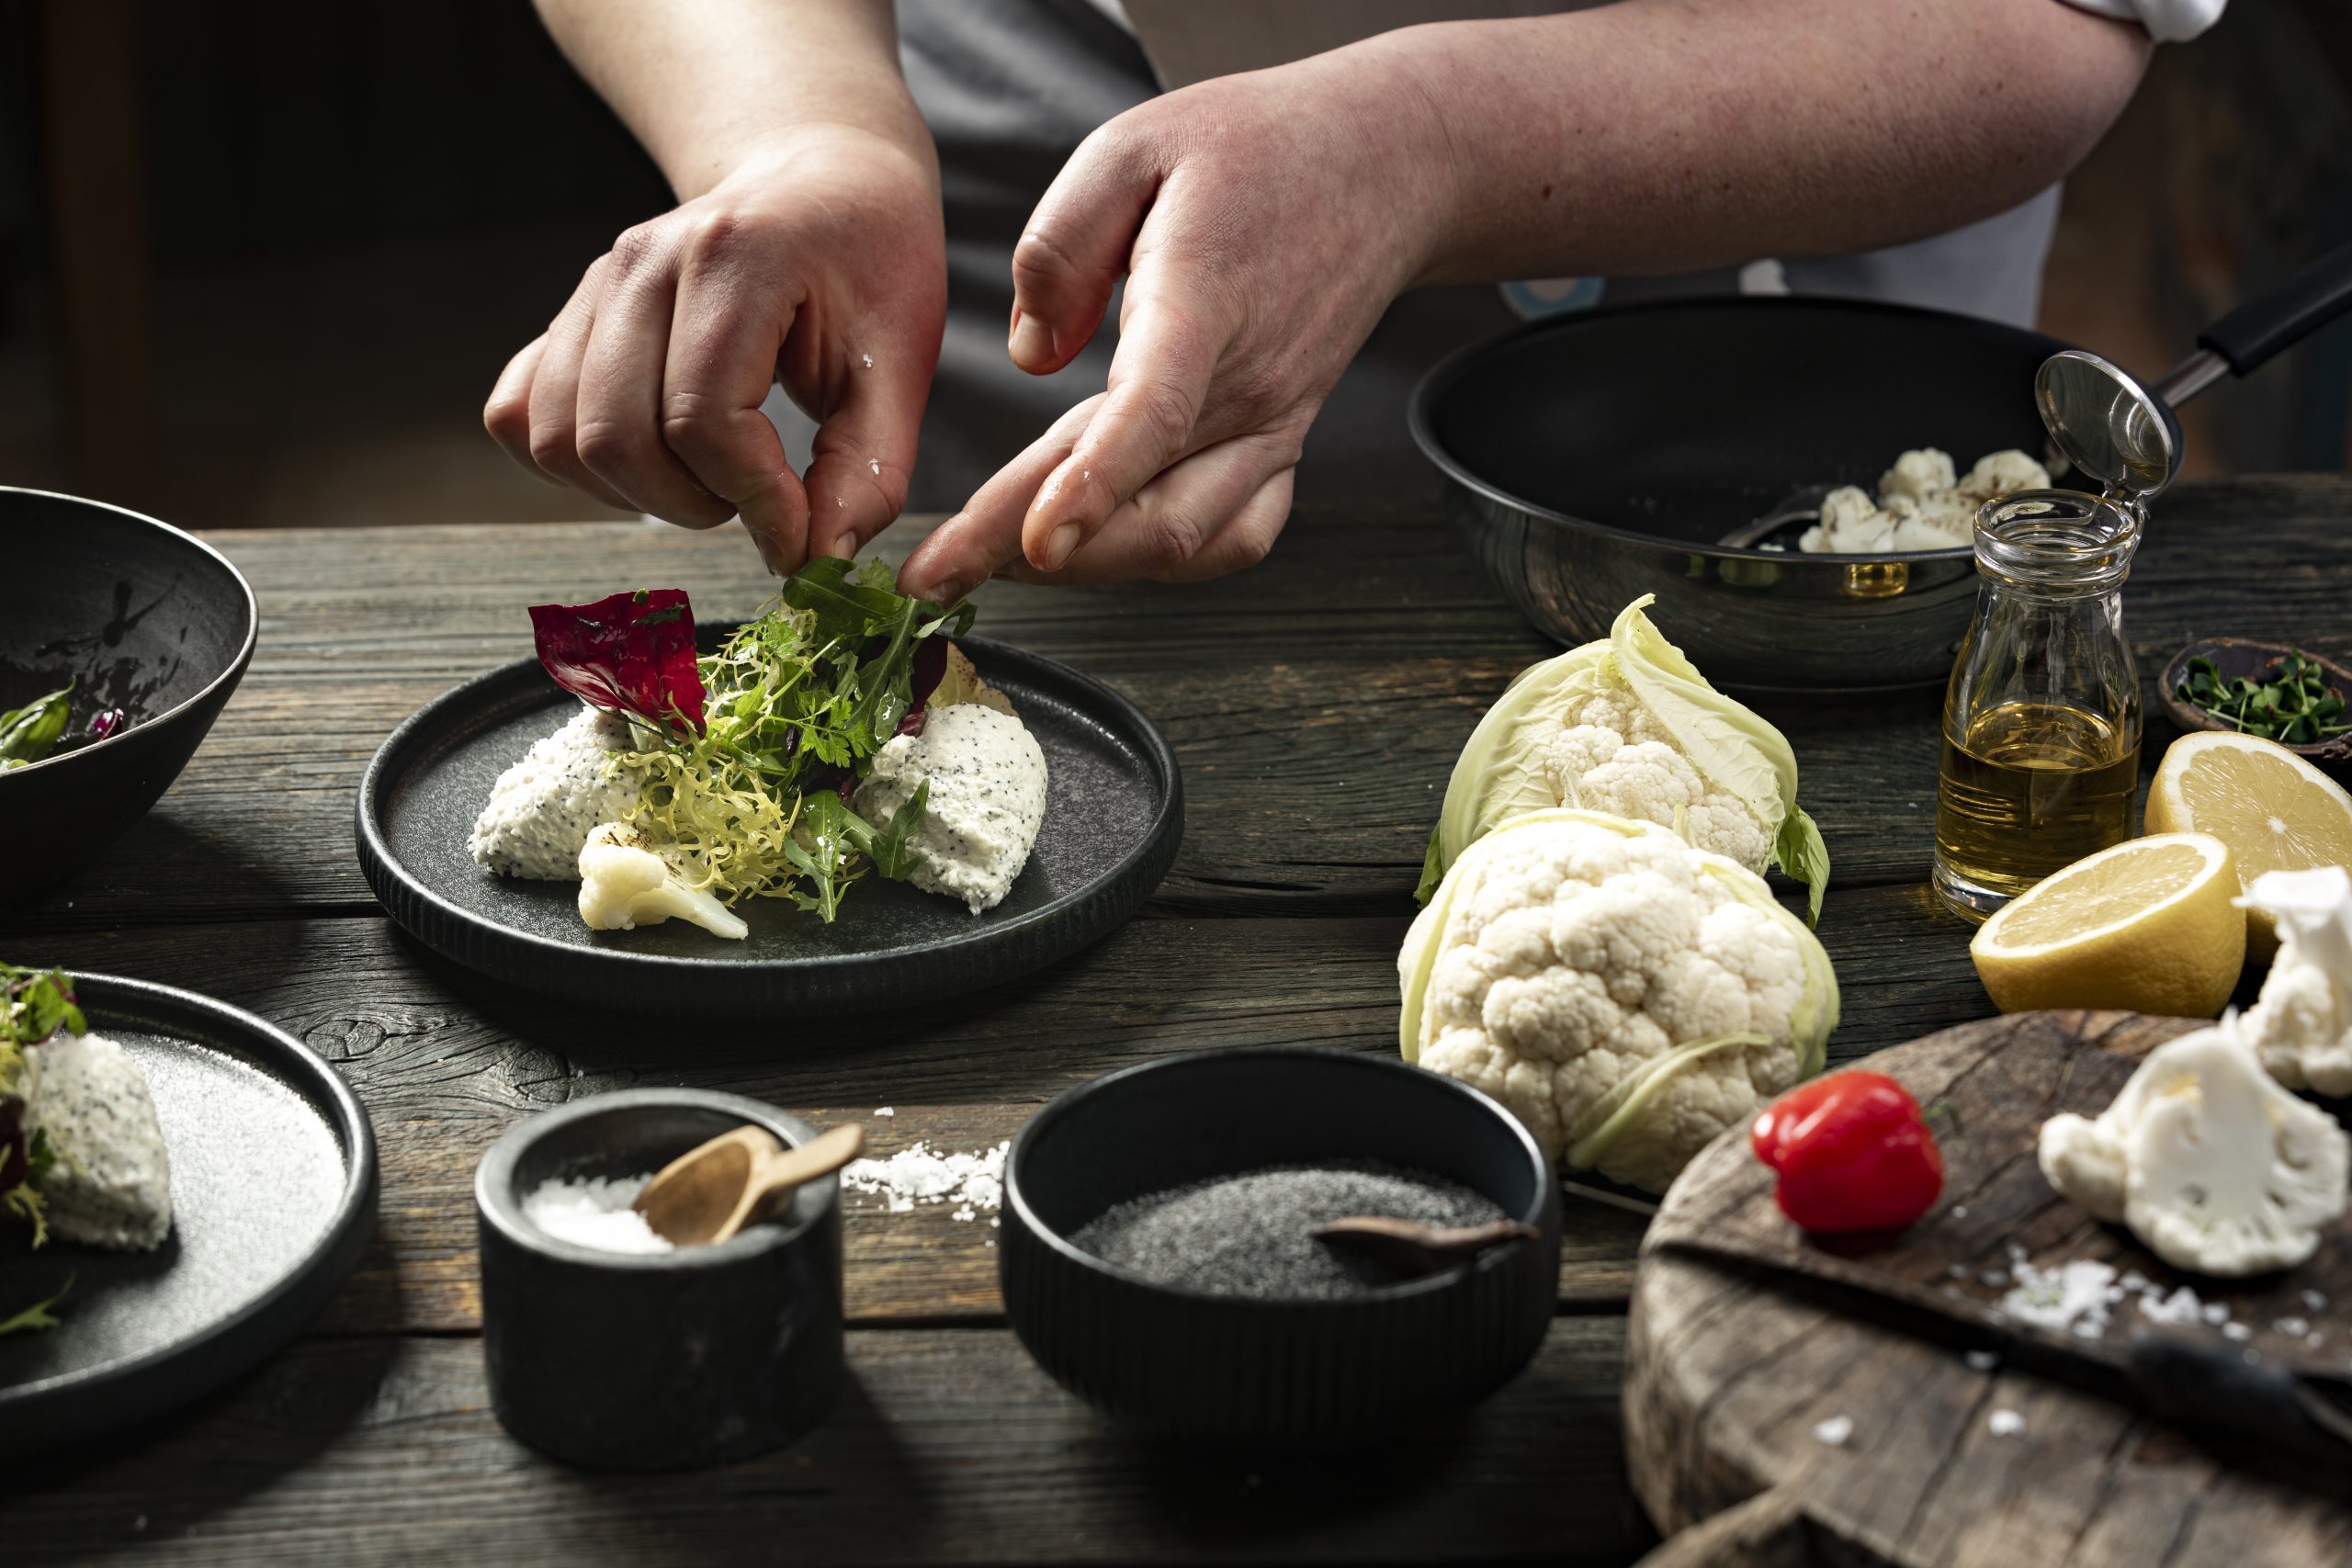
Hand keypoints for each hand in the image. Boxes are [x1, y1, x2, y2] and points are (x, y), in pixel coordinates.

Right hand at [485, 124, 944, 573]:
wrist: (819, 184)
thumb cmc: (867, 266)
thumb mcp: (901, 360)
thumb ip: (870, 466)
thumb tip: (821, 557)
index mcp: (734, 257)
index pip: (706, 420)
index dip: (755, 504)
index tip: (802, 537)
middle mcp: (642, 262)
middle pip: (615, 436)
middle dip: (691, 506)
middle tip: (756, 506)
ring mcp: (594, 285)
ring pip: (557, 437)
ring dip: (635, 494)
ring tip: (712, 482)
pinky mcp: (569, 315)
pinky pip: (518, 414)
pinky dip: (574, 464)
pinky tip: (654, 461)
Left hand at [899, 46, 1451, 599]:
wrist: (1381, 168)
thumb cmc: (1254, 152)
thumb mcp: (1131, 147)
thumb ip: (1061, 245)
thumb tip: (1028, 354)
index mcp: (1204, 303)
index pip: (1154, 412)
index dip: (1094, 485)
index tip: (1036, 541)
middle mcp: (1249, 385)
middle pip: (1148, 505)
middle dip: (1032, 555)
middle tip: (937, 573)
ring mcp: (1273, 427)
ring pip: (1184, 539)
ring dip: (1087, 567)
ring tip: (994, 564)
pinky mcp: (1281, 447)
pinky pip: (1230, 538)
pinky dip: (1162, 562)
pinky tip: (1099, 553)